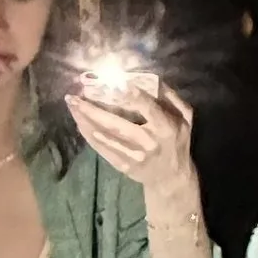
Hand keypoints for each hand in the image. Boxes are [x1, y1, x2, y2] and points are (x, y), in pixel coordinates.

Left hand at [67, 75, 197, 197]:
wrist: (171, 178)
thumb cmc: (177, 141)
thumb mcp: (185, 118)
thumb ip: (170, 97)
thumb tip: (152, 79)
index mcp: (165, 127)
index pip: (147, 107)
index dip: (131, 95)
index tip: (114, 83)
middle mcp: (148, 142)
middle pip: (116, 124)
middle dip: (92, 110)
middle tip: (73, 97)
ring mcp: (134, 156)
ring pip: (105, 136)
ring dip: (85, 121)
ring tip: (72, 106)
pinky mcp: (123, 166)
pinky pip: (102, 149)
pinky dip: (89, 136)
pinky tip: (79, 123)